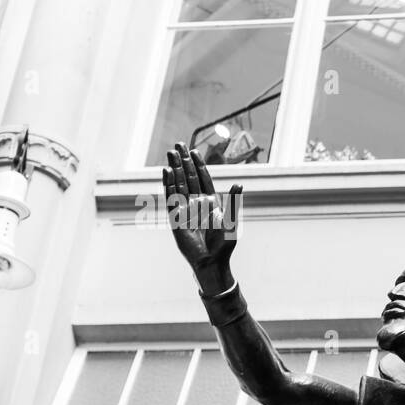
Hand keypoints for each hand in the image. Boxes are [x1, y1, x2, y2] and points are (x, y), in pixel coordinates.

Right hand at [163, 142, 242, 295]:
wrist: (211, 261)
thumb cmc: (224, 244)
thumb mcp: (230, 221)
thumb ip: (233, 201)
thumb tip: (239, 184)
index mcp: (211, 202)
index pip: (203, 179)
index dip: (198, 165)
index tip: (193, 150)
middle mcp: (197, 203)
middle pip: (188, 177)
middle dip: (183, 161)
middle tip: (178, 144)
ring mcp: (185, 208)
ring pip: (178, 183)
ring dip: (174, 168)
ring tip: (170, 152)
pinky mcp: (176, 217)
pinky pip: (170, 197)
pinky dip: (168, 184)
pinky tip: (165, 171)